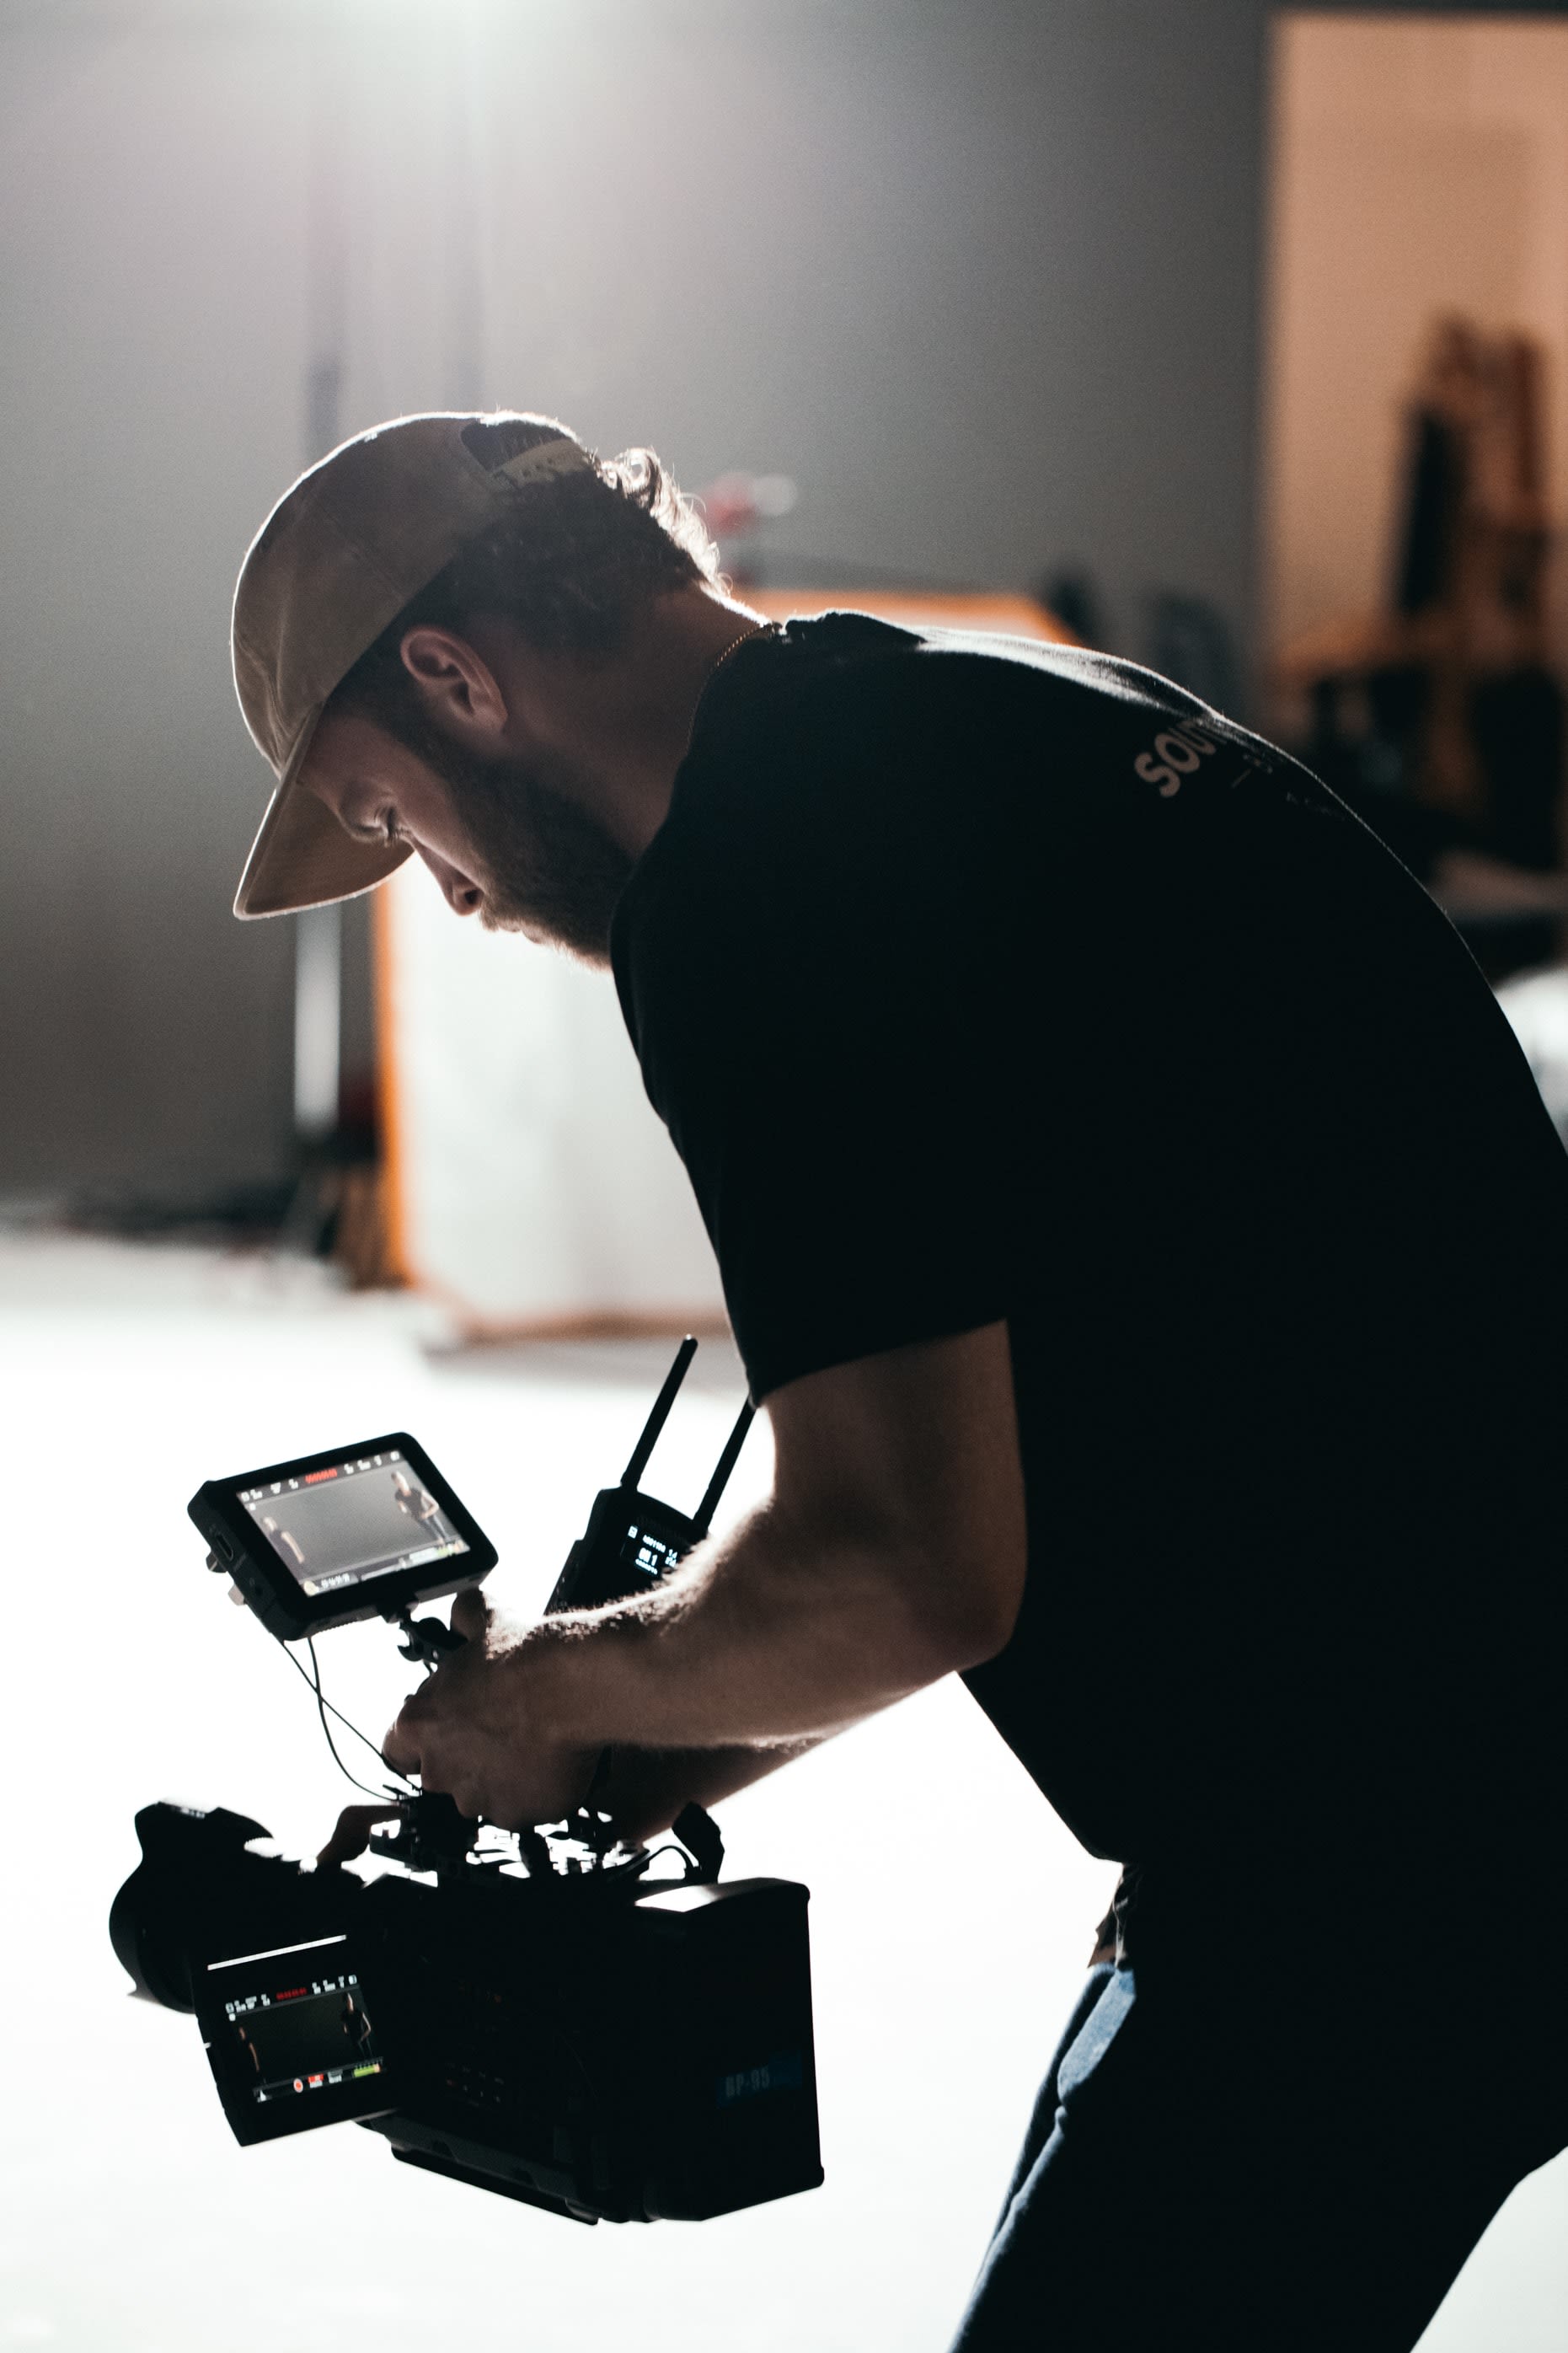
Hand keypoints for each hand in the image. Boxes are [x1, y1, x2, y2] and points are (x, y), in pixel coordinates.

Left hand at [381, 1589, 599, 1826]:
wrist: (572, 1688)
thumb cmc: (526, 1659)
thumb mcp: (487, 1620)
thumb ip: (465, 1616)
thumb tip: (463, 1611)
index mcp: (420, 1724)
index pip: (397, 1750)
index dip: (421, 1742)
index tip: (442, 1733)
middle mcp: (440, 1769)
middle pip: (443, 1774)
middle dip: (468, 1759)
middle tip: (500, 1732)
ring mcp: (478, 1798)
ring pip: (484, 1795)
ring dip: (502, 1777)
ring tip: (531, 1745)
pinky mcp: (517, 1815)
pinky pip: (523, 1809)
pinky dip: (535, 1793)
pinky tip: (552, 1763)